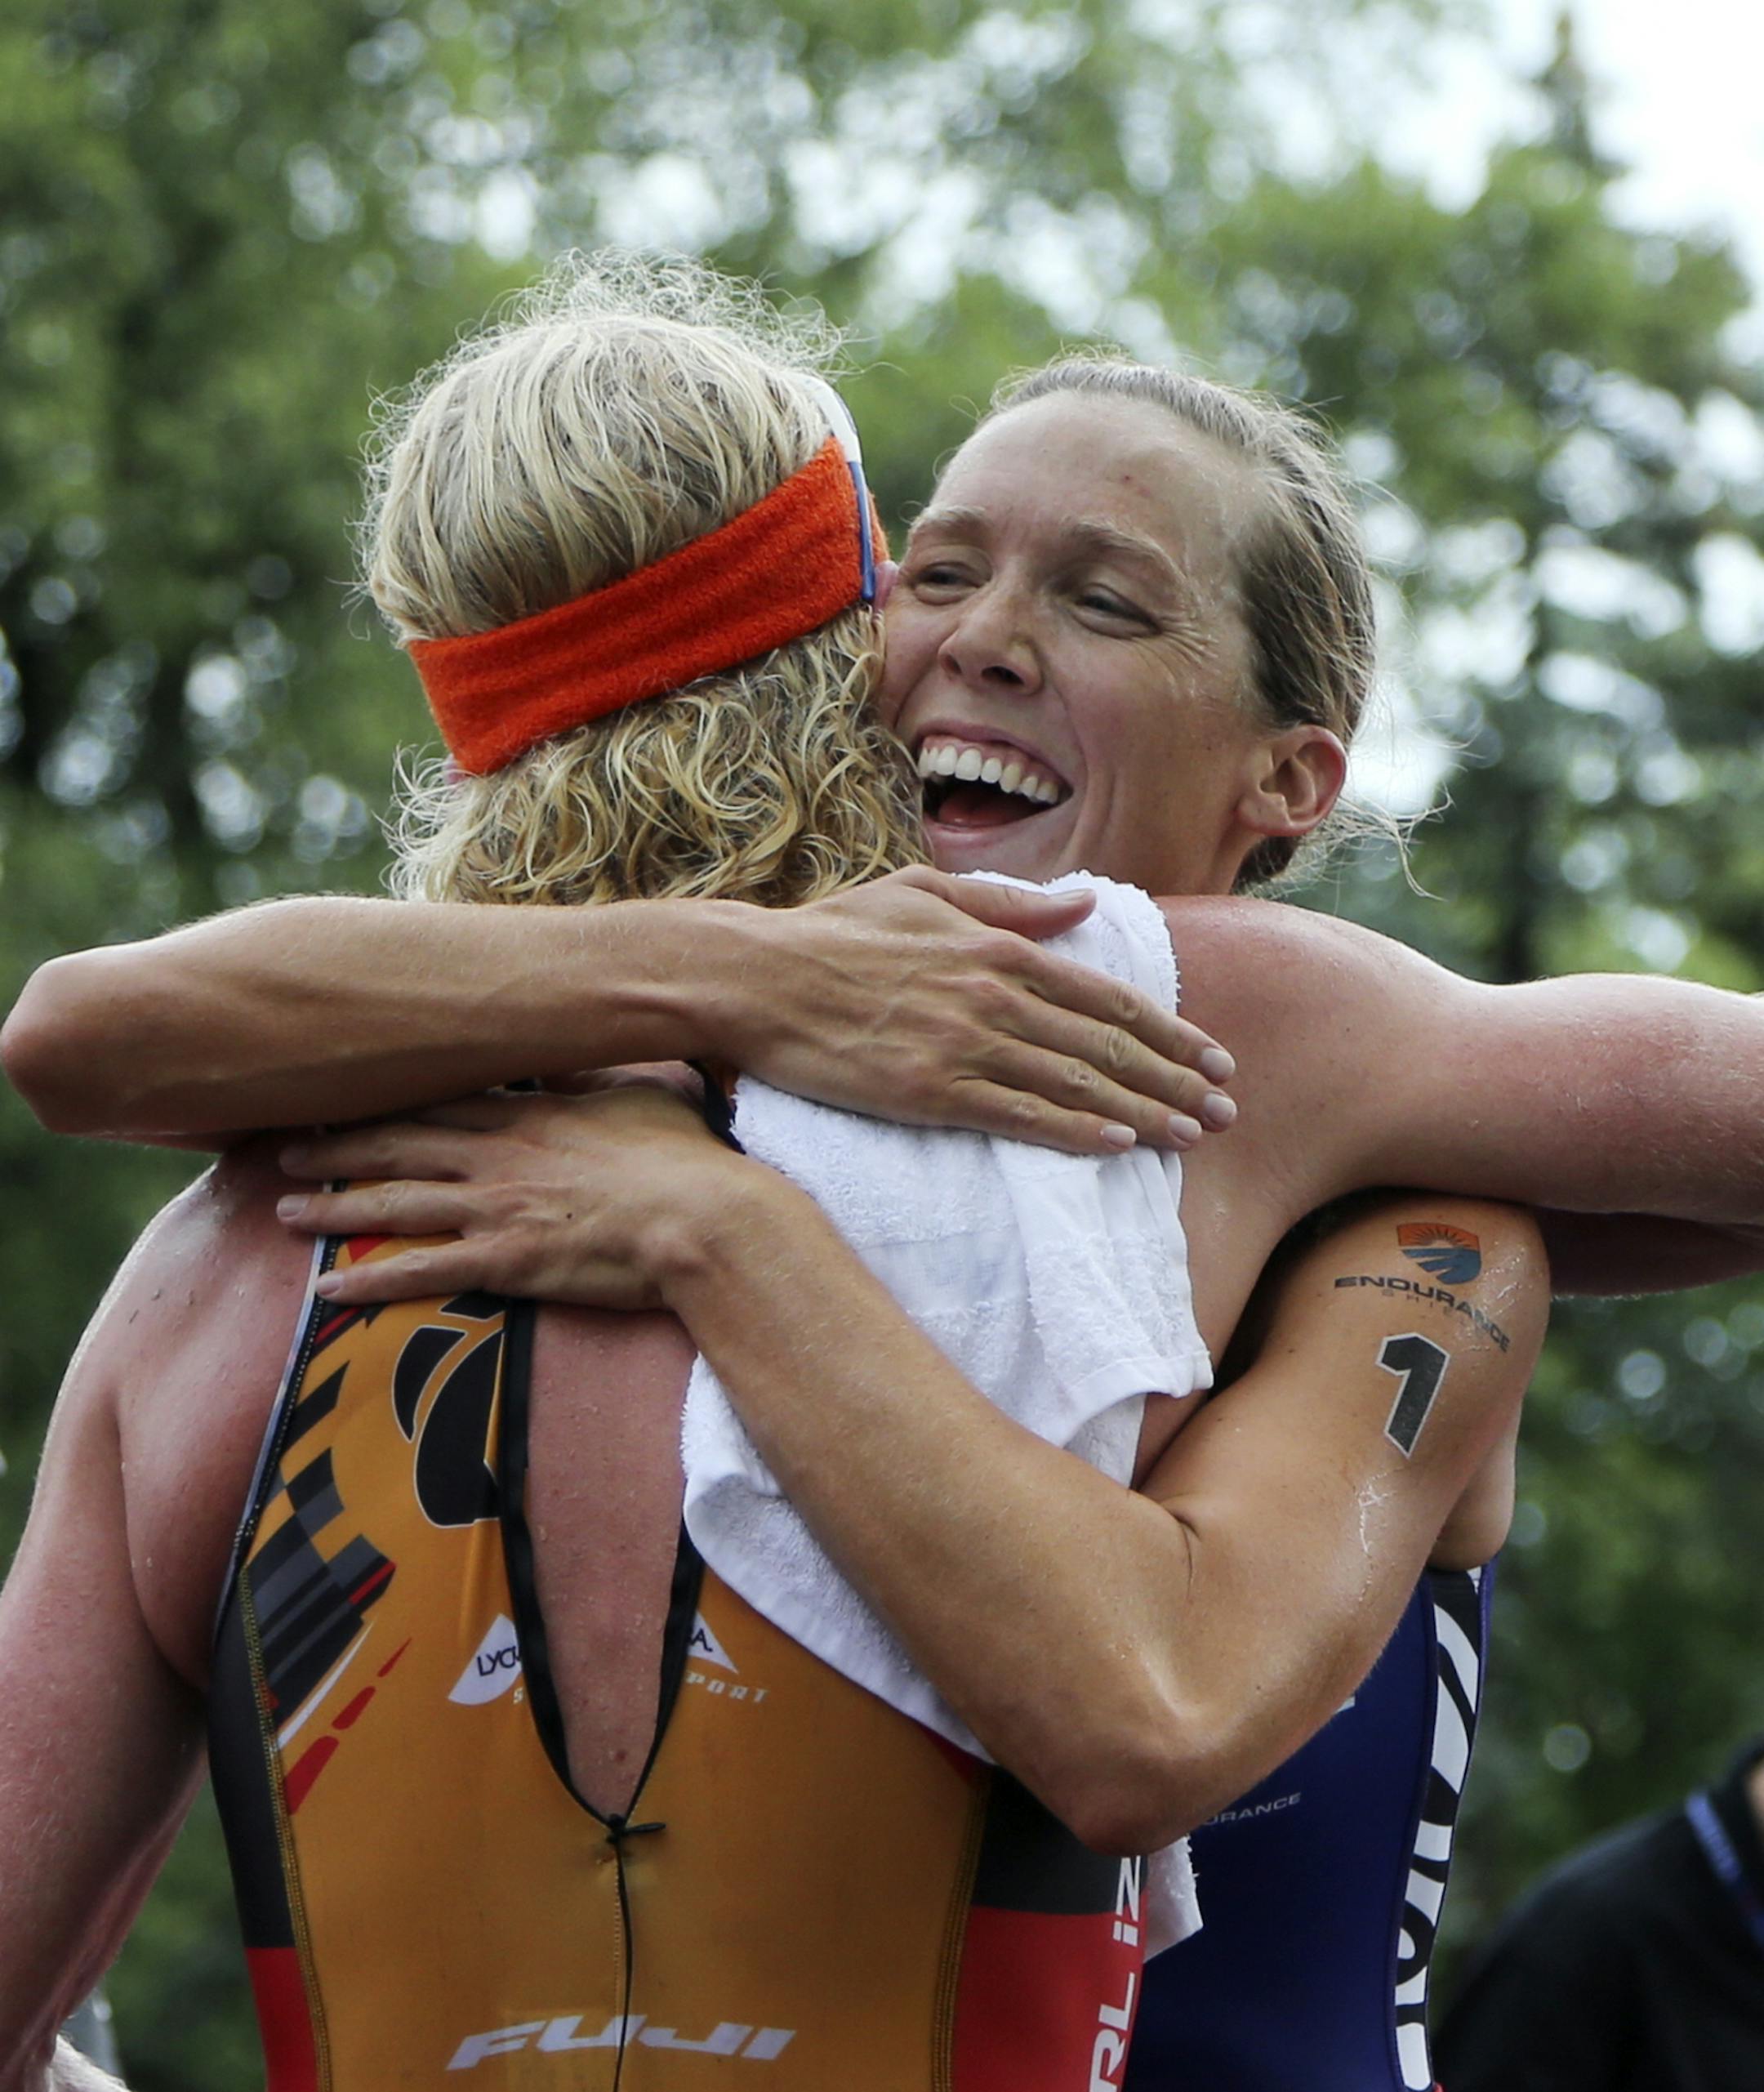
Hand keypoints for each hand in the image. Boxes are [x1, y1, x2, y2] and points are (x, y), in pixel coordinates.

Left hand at [275, 1084, 748, 1309]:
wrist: (709, 1220)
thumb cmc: (690, 1160)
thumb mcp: (646, 1097)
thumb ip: (602, 1082)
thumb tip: (587, 1063)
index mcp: (531, 1114)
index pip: (438, 1100)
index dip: (382, 1100)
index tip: (340, 1096)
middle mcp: (501, 1154)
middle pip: (398, 1144)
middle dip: (336, 1146)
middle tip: (282, 1147)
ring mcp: (498, 1207)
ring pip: (395, 1203)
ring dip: (333, 1207)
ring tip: (284, 1212)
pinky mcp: (507, 1260)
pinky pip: (422, 1270)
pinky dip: (370, 1279)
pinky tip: (328, 1287)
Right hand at [724, 867, 1235, 1153]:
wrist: (757, 978)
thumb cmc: (834, 932)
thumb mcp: (925, 891)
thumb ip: (1010, 903)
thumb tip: (1084, 905)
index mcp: (999, 948)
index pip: (1106, 997)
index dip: (1169, 1030)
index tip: (1213, 1056)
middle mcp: (994, 996)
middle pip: (1107, 1046)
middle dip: (1175, 1080)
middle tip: (1227, 1110)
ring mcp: (964, 1046)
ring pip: (1074, 1085)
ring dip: (1142, 1113)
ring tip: (1190, 1137)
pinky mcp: (930, 1092)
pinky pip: (1018, 1117)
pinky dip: (1074, 1132)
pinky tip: (1116, 1148)